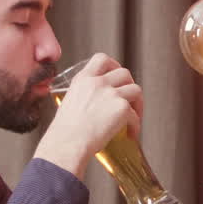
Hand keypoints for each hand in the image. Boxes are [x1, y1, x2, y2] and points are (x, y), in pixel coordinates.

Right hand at [37, 53, 142, 175]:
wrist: (67, 144)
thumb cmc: (65, 132)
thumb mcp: (70, 103)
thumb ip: (85, 96)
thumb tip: (99, 104)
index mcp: (82, 80)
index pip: (102, 59)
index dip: (114, 65)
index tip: (117, 76)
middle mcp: (97, 83)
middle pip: (124, 73)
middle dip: (130, 85)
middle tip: (129, 98)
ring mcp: (111, 94)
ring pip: (136, 90)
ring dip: (138, 103)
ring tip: (134, 116)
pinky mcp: (121, 108)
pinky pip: (135, 115)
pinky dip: (136, 126)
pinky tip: (131, 134)